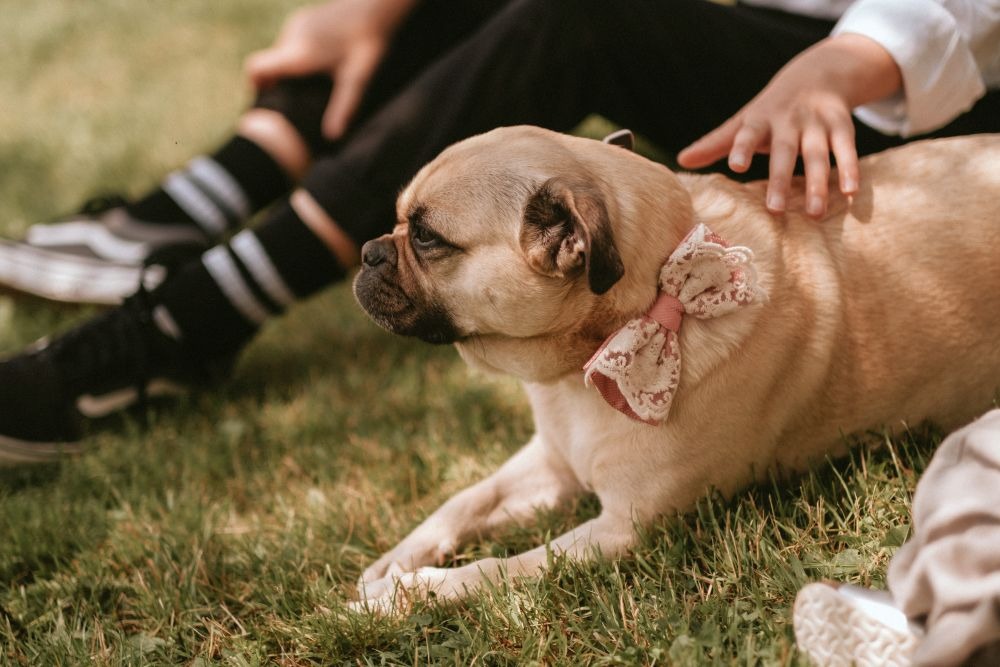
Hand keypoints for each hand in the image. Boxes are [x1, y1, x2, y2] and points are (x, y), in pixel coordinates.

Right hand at [246, 0, 414, 139]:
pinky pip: (290, 42)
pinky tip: (318, 66)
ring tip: (308, 86)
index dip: (254, 87)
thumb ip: (343, 107)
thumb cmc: (367, 43)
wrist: (376, 7)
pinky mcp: (304, 19)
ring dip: (288, 70)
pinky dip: (296, 57)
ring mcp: (296, 24)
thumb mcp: (357, 79)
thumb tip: (332, 137)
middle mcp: (291, 36)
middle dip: (276, 83)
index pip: (256, 67)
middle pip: (269, 64)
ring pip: (280, 53)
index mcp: (298, 53)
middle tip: (292, 103)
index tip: (266, 103)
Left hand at [677, 34, 900, 217]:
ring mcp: (817, 123)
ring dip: (817, 184)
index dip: (742, 148)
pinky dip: (850, 170)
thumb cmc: (770, 110)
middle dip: (780, 179)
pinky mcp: (841, 126)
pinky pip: (847, 150)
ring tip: (813, 213)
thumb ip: (714, 143)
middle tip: (774, 209)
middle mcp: (789, 121)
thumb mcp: (743, 122)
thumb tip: (680, 161)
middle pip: (785, 152)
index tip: (736, 166)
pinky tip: (851, 193)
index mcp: (760, 120)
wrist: (818, 73)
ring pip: (818, 155)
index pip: (748, 134)